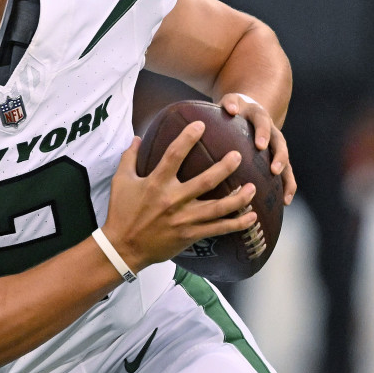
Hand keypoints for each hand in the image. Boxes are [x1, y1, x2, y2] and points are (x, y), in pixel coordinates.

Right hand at [101, 123, 257, 271]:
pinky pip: (218, 229)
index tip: (201, 124)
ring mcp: (184, 219)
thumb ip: (129, 157)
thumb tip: (137, 138)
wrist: (123, 247)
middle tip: (238, 155)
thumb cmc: (121, 212)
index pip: (174, 155)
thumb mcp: (121, 181)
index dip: (188, 138)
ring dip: (239, 198)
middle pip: (206, 181)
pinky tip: (252, 217)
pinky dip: (237, 224)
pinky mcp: (190, 235)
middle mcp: (173, 200)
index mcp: (156, 183)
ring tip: (253, 187)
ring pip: (218, 207)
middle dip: (225, 167)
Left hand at [221, 92, 295, 204]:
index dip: (263, 133)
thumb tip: (231, 110)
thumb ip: (229, 103)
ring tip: (285, 196)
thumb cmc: (234, 108)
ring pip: (287, 162)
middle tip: (274, 170)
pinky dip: (287, 187)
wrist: (249, 109)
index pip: (263, 123)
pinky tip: (285, 202)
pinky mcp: (277, 158)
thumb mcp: (231, 101)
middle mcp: (272, 131)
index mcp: (260, 116)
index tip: (260, 145)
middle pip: (280, 144)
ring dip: (287, 178)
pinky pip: (286, 173)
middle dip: (279, 157)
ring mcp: (276, 146)